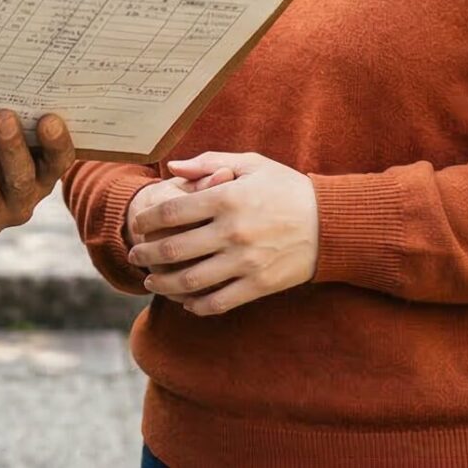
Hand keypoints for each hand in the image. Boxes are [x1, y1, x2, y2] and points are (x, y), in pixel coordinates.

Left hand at [125, 152, 318, 316]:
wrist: (332, 224)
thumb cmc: (288, 188)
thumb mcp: (252, 164)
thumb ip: (210, 162)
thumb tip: (173, 166)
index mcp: (227, 198)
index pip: (171, 211)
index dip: (147, 220)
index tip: (138, 225)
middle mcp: (232, 232)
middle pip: (173, 249)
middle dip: (146, 254)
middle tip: (135, 256)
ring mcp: (244, 262)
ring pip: (189, 281)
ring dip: (163, 284)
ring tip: (152, 281)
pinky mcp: (258, 286)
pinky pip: (217, 302)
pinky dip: (195, 305)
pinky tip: (185, 301)